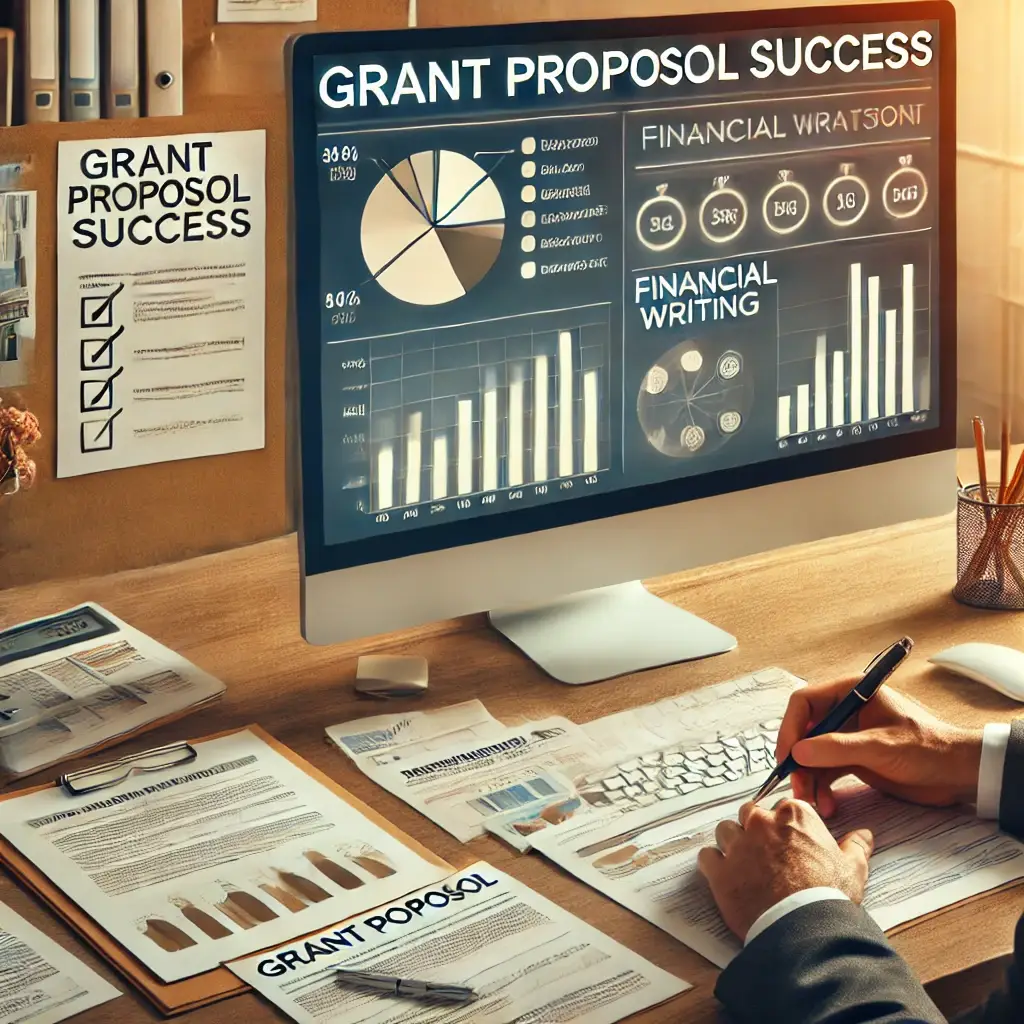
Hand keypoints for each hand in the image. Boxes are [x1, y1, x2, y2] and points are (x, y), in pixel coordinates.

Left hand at [697, 798, 872, 941]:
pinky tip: (725, 877)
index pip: (783, 805)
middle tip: (766, 853)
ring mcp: (738, 845)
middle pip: (750, 813)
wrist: (803, 928)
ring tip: (744, 864)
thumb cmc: (828, 897)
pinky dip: (713, 865)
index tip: (789, 840)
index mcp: (793, 816)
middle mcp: (761, 823)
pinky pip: (707, 856)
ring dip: (732, 843)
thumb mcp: (853, 869)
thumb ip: (856, 846)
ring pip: (725, 830)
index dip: (785, 824)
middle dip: (755, 828)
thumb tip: (864, 834)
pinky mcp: (719, 869)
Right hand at [777, 676, 983, 816]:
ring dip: (808, 778)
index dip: (790, 728)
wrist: (958, 774)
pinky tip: (826, 804)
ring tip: (812, 802)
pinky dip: (822, 787)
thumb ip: (837, 748)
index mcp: (851, 692)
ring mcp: (847, 736)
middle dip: (798, 760)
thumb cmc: (928, 749)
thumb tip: (797, 752)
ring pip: (812, 754)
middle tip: (797, 787)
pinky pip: (826, 770)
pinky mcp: (853, 758)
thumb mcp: (881, 747)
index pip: (805, 702)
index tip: (786, 757)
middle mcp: (845, 711)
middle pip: (804, 731)